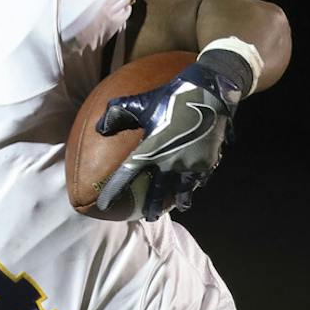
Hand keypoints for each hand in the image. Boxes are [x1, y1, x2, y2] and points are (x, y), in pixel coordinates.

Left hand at [94, 50, 251, 219]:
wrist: (210, 91)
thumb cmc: (173, 94)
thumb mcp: (142, 101)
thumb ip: (118, 113)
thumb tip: (99, 128)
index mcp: (150, 150)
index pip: (126, 176)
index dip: (112, 191)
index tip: (102, 205)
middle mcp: (170, 162)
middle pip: (157, 194)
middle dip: (151, 209)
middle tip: (146, 217)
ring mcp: (191, 164)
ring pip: (183, 191)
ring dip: (178, 201)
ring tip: (177, 206)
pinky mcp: (208, 161)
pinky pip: (200, 179)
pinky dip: (195, 184)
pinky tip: (194, 185)